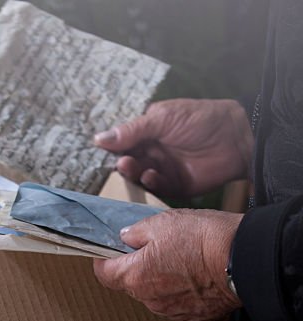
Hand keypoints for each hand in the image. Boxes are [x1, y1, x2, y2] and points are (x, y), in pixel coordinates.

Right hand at [93, 99, 253, 197]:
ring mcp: (162, 169)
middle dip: (122, 163)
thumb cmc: (200, 119)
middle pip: (127, 162)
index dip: (111, 148)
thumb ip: (132, 130)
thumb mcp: (162, 118)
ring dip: (133, 173)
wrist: (236, 137)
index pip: (122, 142)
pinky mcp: (174, 185)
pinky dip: (150, 183)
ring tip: (132, 166)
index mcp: (147, 133)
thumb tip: (98, 139)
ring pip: (138, 176)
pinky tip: (152, 175)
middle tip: (122, 161)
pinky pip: (155, 188)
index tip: (100, 152)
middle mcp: (152, 152)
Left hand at [93, 209, 241, 320]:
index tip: (110, 251)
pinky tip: (195, 275)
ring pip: (154, 295)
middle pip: (130, 284)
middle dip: (136, 267)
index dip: (105, 260)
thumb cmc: (204, 239)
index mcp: (135, 276)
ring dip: (159, 280)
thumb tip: (125, 238)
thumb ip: (136, 232)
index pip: (104, 274)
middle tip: (154, 249)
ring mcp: (171, 311)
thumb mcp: (163, 222)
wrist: (246, 259)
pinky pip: (176, 304)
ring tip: (181, 260)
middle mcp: (149, 299)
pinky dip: (180, 291)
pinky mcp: (192, 317)